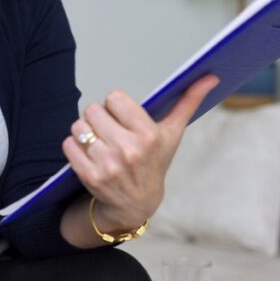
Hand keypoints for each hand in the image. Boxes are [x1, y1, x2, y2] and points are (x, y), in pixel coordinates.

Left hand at [62, 74, 220, 230]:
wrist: (137, 204)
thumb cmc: (154, 162)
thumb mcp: (172, 133)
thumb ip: (189, 101)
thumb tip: (210, 76)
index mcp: (148, 135)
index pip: (115, 97)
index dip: (116, 106)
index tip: (124, 118)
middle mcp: (128, 150)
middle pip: (93, 109)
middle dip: (100, 118)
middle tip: (111, 132)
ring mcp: (107, 165)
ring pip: (79, 126)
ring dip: (86, 132)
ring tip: (101, 143)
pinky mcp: (89, 176)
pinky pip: (68, 144)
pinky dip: (75, 146)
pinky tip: (90, 155)